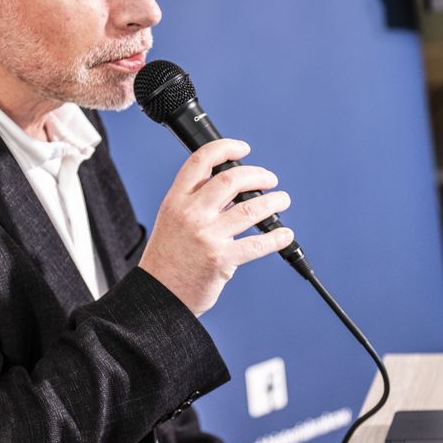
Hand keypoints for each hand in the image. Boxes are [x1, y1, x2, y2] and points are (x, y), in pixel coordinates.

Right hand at [138, 139, 293, 315]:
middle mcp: (190, 214)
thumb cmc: (168, 259)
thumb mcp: (173, 221)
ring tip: (282, 201)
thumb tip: (235, 190)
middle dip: (258, 175)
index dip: (225, 148)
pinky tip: (284, 234)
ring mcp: (206, 236)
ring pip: (250, 209)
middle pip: (231, 179)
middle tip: (270, 180)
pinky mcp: (221, 259)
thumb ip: (199, 203)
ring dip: (273, 202)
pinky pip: (256, 243)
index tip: (243, 148)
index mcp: (176, 200)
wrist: (158, 294)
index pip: (200, 161)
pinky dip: (276, 237)